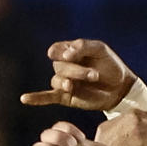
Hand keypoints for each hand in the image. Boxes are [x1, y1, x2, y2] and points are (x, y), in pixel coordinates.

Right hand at [21, 39, 136, 112]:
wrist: (121, 88)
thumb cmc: (111, 66)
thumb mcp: (100, 50)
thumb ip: (82, 46)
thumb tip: (64, 54)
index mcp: (69, 51)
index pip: (56, 50)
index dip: (62, 52)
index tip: (72, 54)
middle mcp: (64, 66)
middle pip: (59, 66)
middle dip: (76, 70)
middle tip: (94, 75)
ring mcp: (64, 82)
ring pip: (57, 80)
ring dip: (69, 81)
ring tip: (78, 84)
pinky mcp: (66, 96)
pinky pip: (47, 96)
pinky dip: (36, 98)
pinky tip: (25, 99)